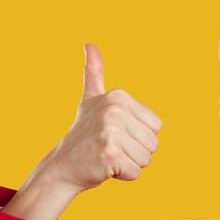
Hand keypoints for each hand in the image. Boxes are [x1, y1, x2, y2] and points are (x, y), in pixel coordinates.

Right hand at [33, 43, 162, 192]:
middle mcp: (115, 110)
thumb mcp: (91, 99)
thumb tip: (89, 44)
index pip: (156, 127)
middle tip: (110, 147)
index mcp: (119, 96)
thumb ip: (94, 73)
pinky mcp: (110, 154)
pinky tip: (104, 167)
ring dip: (129, 164)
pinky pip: (135, 172)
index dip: (139, 136)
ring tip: (107, 156)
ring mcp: (111, 131)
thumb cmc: (83, 134)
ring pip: (145, 159)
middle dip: (135, 152)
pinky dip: (122, 175)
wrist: (63, 165)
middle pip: (153, 144)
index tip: (116, 134)